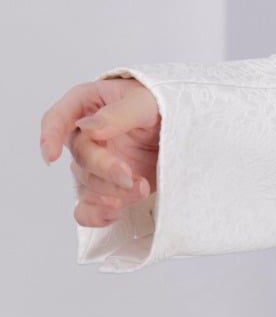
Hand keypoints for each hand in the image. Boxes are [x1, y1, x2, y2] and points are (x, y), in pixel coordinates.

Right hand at [39, 75, 161, 226]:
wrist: (185, 129)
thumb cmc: (160, 105)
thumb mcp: (145, 101)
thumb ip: (118, 114)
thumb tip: (88, 127)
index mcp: (86, 105)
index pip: (57, 119)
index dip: (50, 137)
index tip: (53, 156)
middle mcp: (85, 135)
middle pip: (80, 157)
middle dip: (104, 168)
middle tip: (129, 176)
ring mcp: (95, 164)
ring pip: (87, 183)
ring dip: (112, 190)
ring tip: (142, 187)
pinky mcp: (107, 188)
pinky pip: (87, 208)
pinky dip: (96, 215)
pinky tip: (115, 213)